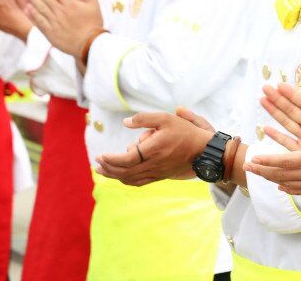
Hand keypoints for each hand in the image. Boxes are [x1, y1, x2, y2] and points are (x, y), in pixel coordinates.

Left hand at [24, 0, 102, 55]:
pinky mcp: (49, 33)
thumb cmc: (93, 25)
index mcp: (70, 4)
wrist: (90, 45)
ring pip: (39, 7)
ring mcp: (53, 22)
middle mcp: (60, 12)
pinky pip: (38, 21)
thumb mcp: (94, 5)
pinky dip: (32, 14)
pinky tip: (27, 7)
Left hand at [94, 108, 214, 185]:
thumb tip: (125, 123)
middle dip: (108, 168)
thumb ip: (144, 118)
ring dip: (114, 175)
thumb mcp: (166, 118)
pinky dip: (126, 180)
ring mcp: (156, 172)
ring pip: (130, 179)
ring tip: (103, 170)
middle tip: (97, 163)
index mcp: (154, 150)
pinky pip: (139, 182)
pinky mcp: (160, 176)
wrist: (203, 151)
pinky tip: (121, 176)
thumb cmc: (185, 132)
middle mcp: (153, 164)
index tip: (101, 155)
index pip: (127, 159)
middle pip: (125, 171)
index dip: (111, 159)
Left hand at [244, 131, 300, 207]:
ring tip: (258, 175)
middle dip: (262, 170)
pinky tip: (281, 187)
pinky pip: (298, 191)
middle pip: (280, 173)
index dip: (267, 160)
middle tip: (247, 166)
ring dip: (270, 178)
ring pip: (286, 183)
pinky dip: (286, 188)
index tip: (253, 158)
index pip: (284, 161)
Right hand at [260, 82, 300, 151]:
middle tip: (266, 88)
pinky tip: (266, 128)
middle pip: (293, 110)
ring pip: (287, 122)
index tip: (280, 85)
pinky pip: (287, 141)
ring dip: (274, 112)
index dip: (293, 94)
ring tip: (262, 100)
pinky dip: (276, 136)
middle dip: (279, 99)